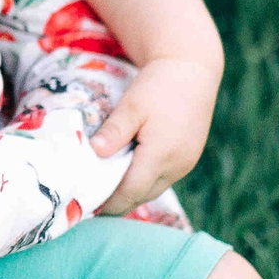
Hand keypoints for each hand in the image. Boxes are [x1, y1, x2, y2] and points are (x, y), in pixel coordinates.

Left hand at [89, 53, 219, 212]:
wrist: (193, 71)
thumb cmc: (160, 85)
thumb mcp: (132, 105)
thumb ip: (114, 131)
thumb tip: (94, 153)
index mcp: (161, 154)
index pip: (130, 192)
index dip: (107, 203)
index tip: (85, 207)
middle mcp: (176, 166)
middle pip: (141, 196)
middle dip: (115, 203)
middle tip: (88, 203)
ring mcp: (184, 165)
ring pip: (152, 190)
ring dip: (129, 194)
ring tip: (103, 192)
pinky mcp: (187, 160)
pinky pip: (161, 180)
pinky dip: (142, 182)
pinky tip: (125, 175)